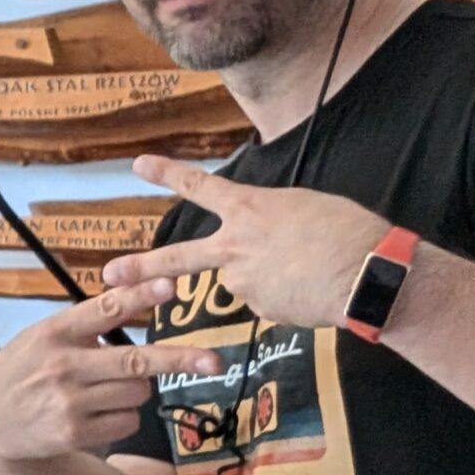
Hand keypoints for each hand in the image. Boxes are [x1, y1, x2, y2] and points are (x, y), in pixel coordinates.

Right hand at [0, 276, 225, 464]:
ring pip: (137, 393)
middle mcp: (63, 366)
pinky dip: (123, 417)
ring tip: (104, 390)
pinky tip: (94, 414)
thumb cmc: (21, 371)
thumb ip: (82, 326)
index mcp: (55, 332)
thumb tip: (136, 303)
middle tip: (213, 361)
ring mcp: (70, 402)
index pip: (104, 310)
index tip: (170, 286)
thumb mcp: (40, 338)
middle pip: (136, 361)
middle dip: (179, 360)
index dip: (140, 296)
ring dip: (135, 390)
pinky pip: (127, 421)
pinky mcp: (75, 433)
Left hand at [100, 155, 389, 327]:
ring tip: (307, 271)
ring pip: (243, 280)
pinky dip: (285, 297)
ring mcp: (243, 280)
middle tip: (109, 273)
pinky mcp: (259, 308)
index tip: (138, 165)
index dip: (167, 173)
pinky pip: (267, 300)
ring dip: (267, 278)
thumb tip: (263, 242)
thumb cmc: (347, 232)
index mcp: (249, 209)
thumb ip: (272, 221)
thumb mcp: (305, 207)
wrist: (366, 274)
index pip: (200, 186)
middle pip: (178, 257)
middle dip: (141, 267)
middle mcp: (236, 245)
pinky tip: (310, 290)